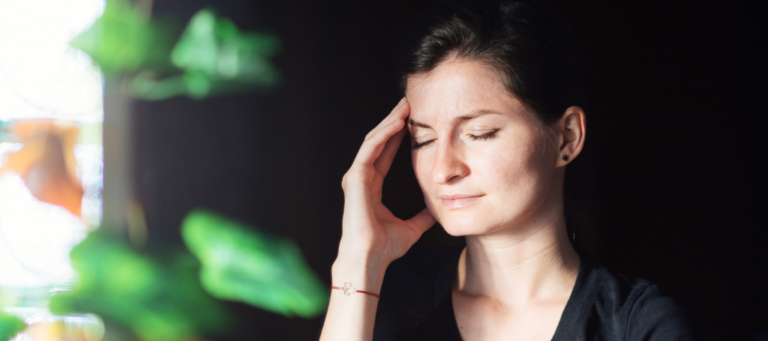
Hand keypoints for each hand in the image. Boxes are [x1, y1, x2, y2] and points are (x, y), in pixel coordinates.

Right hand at [338, 97, 435, 267]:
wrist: (370, 257)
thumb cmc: (384, 247)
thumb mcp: (412, 228)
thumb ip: (422, 217)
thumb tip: (437, 212)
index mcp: (372, 187)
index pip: (385, 154)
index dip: (397, 137)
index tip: (411, 122)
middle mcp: (362, 179)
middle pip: (378, 142)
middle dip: (393, 123)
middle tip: (407, 105)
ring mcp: (357, 177)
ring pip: (373, 141)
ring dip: (388, 123)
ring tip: (403, 107)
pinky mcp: (355, 178)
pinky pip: (369, 149)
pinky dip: (382, 135)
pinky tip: (395, 124)